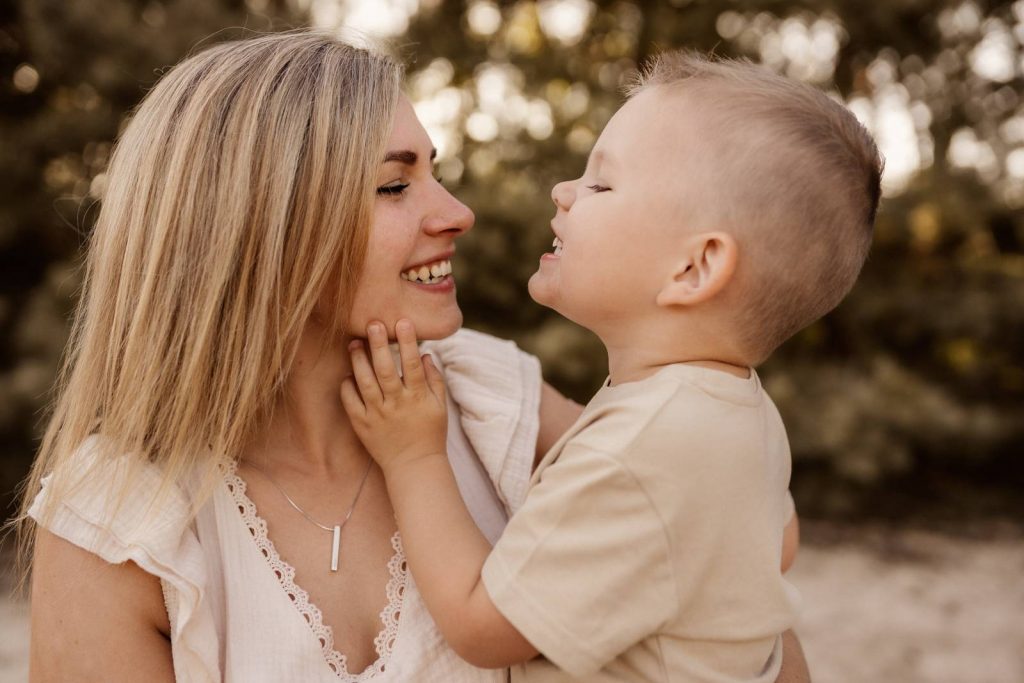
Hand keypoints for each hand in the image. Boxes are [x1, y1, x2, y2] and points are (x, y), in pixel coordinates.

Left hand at [340, 319, 447, 473]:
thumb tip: (425, 354)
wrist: (413, 466)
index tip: (403, 321)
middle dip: (379, 344)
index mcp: (417, 398)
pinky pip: (351, 402)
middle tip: (373, 323)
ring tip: (354, 342)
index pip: (412, 364)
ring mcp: (377, 414)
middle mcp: (396, 404)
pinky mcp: (362, 425)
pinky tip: (348, 373)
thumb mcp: (440, 407)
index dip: (407, 342)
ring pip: (365, 382)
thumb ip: (434, 380)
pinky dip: (348, 386)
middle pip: (385, 369)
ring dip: (359, 360)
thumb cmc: (430, 434)